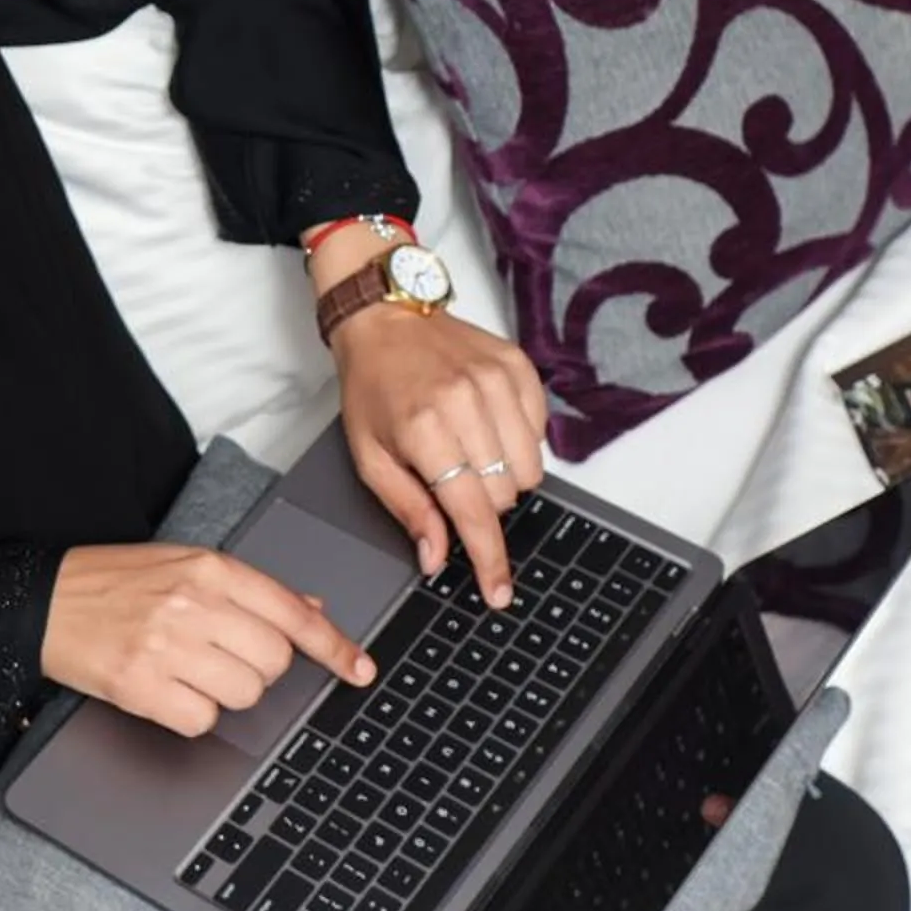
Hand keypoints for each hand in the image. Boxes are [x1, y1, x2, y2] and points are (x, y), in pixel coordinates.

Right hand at [41, 543, 375, 737]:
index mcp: (210, 568)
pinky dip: (191, 714)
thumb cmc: (115, 581)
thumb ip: (249, 590)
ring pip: (243, 695)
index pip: (291, 613)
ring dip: (224, 693)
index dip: (334, 647)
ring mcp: (167, 647)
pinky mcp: (141, 687)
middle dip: (257, 669)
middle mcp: (194, 604)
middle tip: (219, 656)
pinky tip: (166, 690)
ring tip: (186, 669)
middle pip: (273, 662)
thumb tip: (310, 611)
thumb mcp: (185, 566)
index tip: (360, 669)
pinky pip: (202, 721)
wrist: (42, 600)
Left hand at [327, 302, 547, 608]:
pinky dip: (519, 441)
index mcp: (424, 429)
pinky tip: (487, 425)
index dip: (488, 558)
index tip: (499, 591)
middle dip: (482, 504)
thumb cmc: (371, 388)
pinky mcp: (519, 366)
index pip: (472, 511)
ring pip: (530, 469)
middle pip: (505, 495)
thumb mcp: (370, 456)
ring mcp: (497, 380)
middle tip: (452, 478)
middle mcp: (467, 402)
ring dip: (505, 476)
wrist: (383, 320)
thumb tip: (436, 557)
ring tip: (470, 451)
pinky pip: (541, 431)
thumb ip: (407, 509)